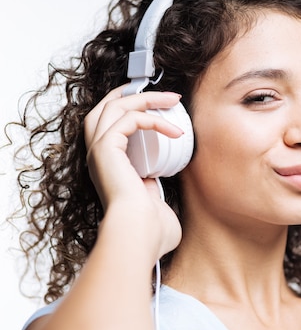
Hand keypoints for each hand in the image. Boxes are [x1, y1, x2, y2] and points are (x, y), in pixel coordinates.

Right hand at [83, 86, 184, 258]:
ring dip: (146, 98)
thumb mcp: (154, 204)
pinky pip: (129, 119)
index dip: (131, 109)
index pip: (110, 125)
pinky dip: (154, 119)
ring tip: (174, 100)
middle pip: (107, 107)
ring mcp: (98, 151)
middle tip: (168, 95)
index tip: (159, 106)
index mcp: (108, 167)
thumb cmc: (150, 230)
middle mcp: (98, 156)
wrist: (140, 235)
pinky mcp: (105, 149)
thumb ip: (154, 193)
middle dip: (137, 94)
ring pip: (116, 106)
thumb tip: (160, 193)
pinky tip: (174, 131)